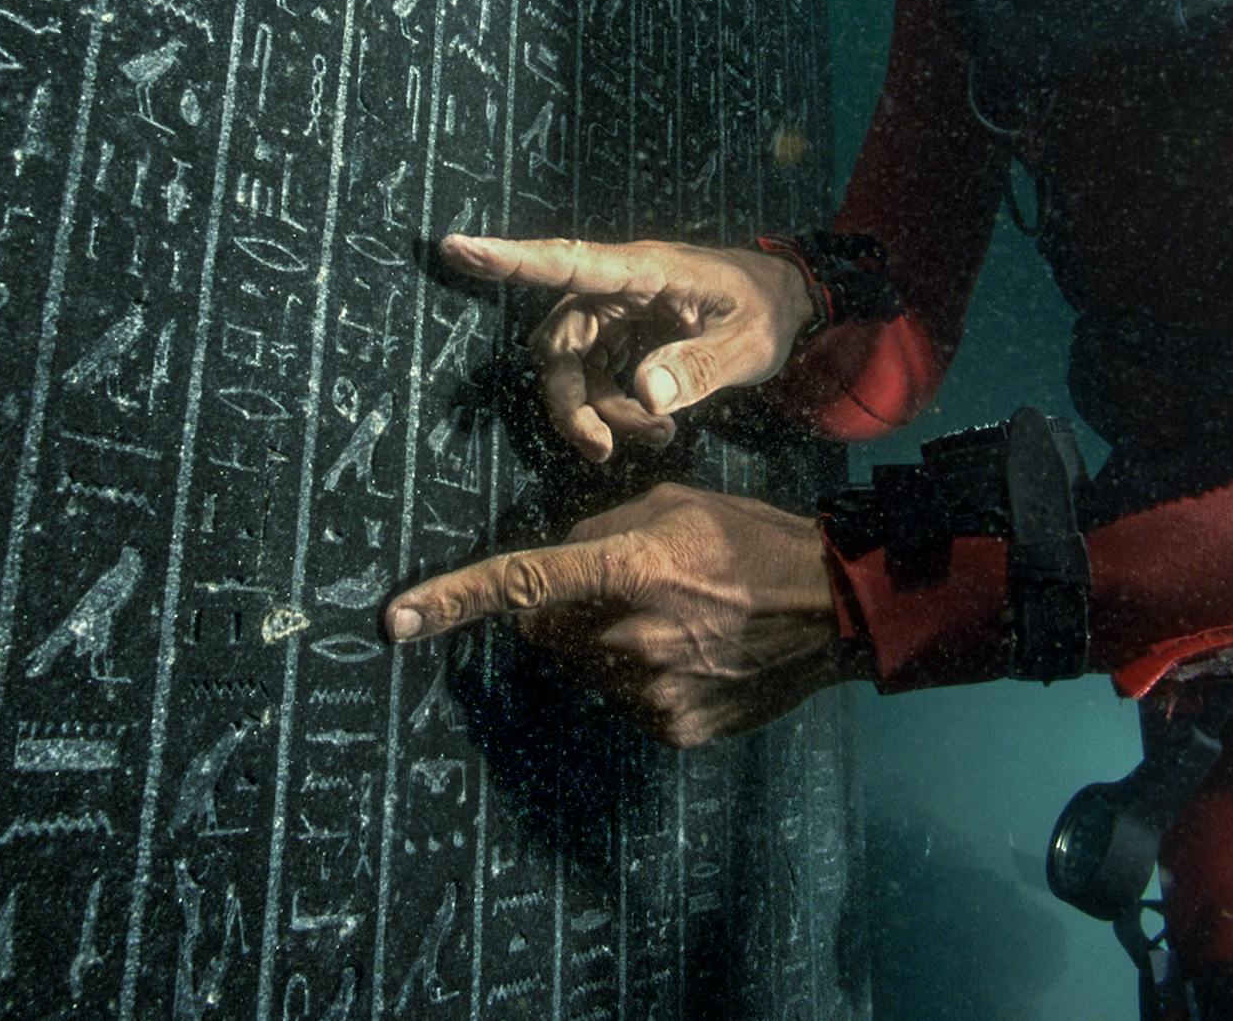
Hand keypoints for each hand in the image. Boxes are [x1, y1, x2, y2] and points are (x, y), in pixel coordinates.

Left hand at [384, 482, 854, 747]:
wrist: (837, 608)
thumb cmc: (755, 540)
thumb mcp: (673, 504)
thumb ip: (601, 529)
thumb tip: (557, 554)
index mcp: (626, 568)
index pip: (518, 585)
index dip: (450, 601)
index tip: (394, 620)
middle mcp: (628, 636)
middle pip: (544, 634)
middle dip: (557, 611)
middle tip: (617, 585)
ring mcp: (650, 690)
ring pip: (584, 668)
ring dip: (603, 644)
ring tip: (673, 618)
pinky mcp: (672, 727)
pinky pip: (625, 700)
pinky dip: (641, 677)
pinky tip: (692, 651)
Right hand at [439, 234, 815, 460]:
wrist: (786, 304)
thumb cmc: (767, 310)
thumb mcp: (749, 342)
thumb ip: (700, 367)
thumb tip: (645, 396)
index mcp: (644, 271)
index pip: (568, 262)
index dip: (511, 259)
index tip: (458, 247)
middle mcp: (616, 289)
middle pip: (559, 346)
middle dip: (574, 403)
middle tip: (607, 448)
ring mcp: (615, 315)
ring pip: (572, 371)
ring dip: (600, 413)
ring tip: (661, 432)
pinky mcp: (621, 340)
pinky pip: (594, 381)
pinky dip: (614, 411)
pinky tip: (660, 425)